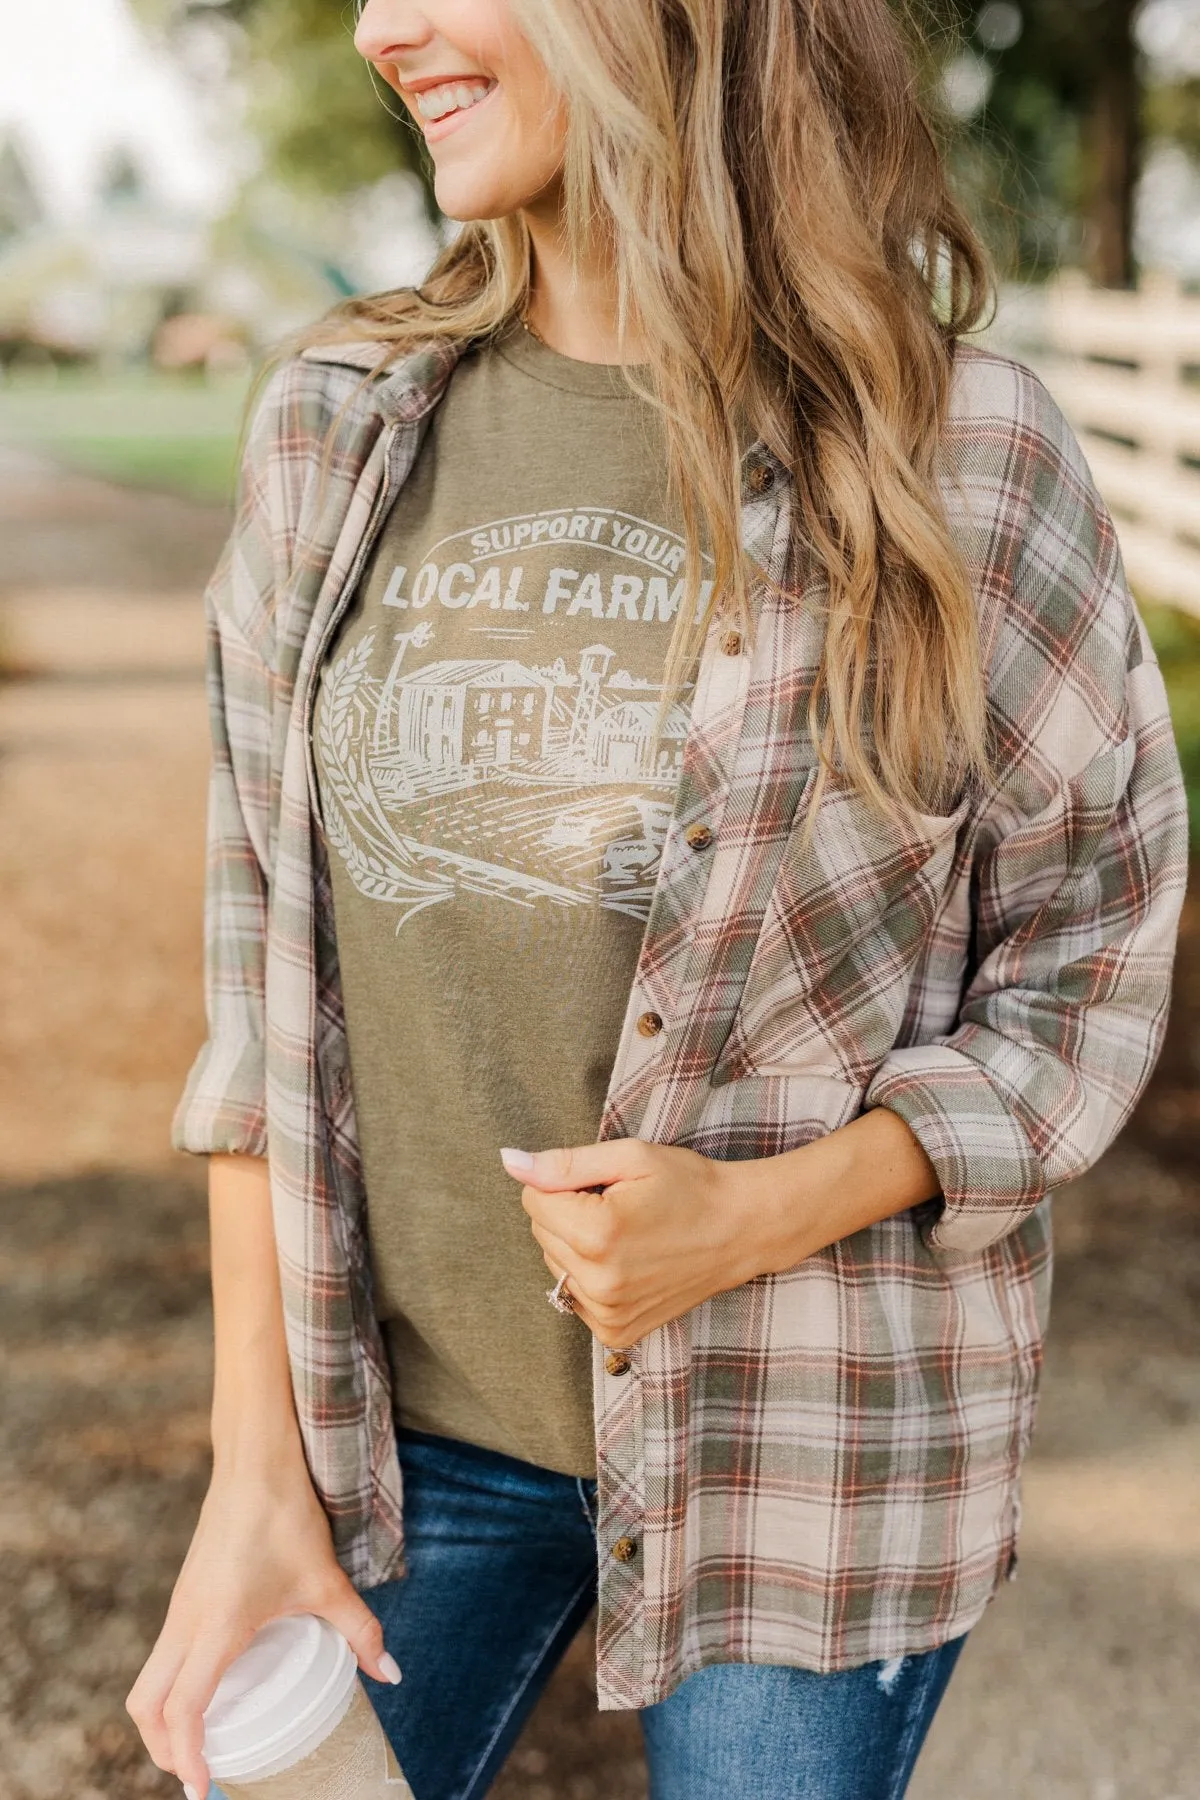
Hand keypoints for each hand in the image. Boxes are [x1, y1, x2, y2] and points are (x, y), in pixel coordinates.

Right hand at [125, 1441, 400, 1799]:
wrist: (255, 1460)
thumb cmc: (286, 1516)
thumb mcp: (327, 1580)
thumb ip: (359, 1631)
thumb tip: (389, 1674)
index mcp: (216, 1626)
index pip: (184, 1708)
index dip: (188, 1758)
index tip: (203, 1792)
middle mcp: (186, 1621)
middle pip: (146, 1704)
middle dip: (163, 1749)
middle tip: (196, 1776)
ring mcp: (179, 1606)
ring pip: (148, 1680)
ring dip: (161, 1721)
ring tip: (198, 1747)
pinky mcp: (183, 1594)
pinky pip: (162, 1656)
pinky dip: (169, 1689)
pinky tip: (204, 1695)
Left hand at [500, 1138, 767, 1346]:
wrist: (741, 1230)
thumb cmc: (689, 1186)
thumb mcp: (630, 1157)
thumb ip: (565, 1163)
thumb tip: (510, 1161)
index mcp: (597, 1234)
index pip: (533, 1199)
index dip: (566, 1182)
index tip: (606, 1185)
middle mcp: (598, 1282)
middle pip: (541, 1232)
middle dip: (569, 1212)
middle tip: (620, 1206)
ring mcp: (608, 1313)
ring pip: (555, 1264)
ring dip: (578, 1246)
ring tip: (628, 1234)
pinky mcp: (616, 1331)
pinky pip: (574, 1295)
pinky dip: (591, 1276)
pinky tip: (628, 1263)